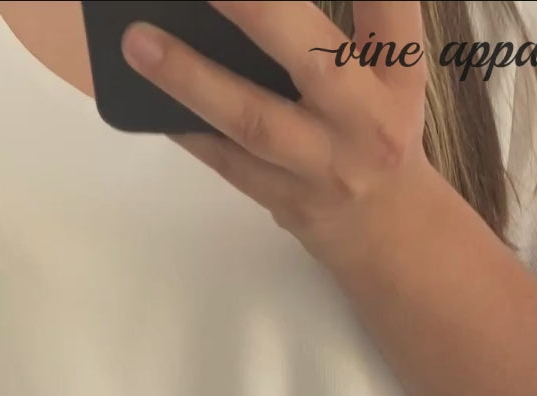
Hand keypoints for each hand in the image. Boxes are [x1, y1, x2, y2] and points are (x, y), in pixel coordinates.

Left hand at [120, 1, 430, 267]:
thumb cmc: (377, 130)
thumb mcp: (392, 71)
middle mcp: (366, 119)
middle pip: (316, 63)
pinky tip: (144, 100)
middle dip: (257, 12)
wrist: (389, 232)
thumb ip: (360, 19)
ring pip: (254, 122)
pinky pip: (225, 162)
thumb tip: (255, 7)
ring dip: (192, 79)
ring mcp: (323, 166)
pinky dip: (185, 128)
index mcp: (397, 74)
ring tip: (138, 41)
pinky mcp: (285, 199)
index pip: (391, 11)